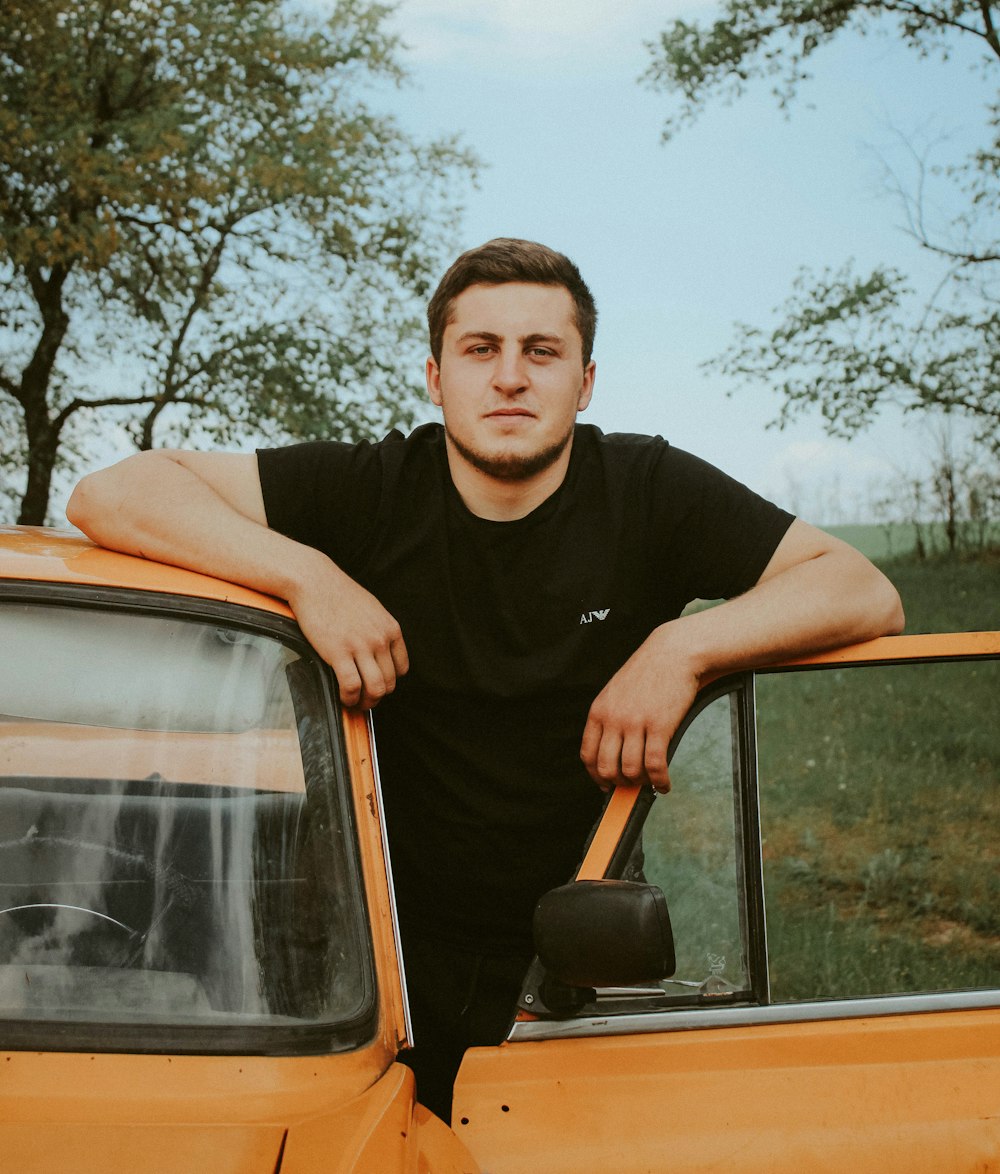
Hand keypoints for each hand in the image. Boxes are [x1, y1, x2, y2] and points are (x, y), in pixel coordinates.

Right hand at [287, 559, 408, 709]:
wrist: (314, 581)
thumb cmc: (338, 593)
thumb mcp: (371, 609)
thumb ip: (379, 630)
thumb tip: (378, 652)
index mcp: (390, 629)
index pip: (401, 669)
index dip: (389, 681)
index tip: (375, 684)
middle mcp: (380, 639)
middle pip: (389, 683)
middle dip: (377, 697)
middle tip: (364, 700)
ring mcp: (360, 646)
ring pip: (374, 689)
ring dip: (366, 703)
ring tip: (355, 703)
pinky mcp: (338, 653)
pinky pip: (351, 686)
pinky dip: (348, 698)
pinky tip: (342, 698)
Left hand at [580, 625, 699, 792]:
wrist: (673, 653)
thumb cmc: (648, 672)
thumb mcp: (616, 692)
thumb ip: (610, 718)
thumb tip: (612, 750)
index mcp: (599, 711)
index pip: (588, 754)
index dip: (596, 776)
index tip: (605, 784)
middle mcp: (613, 718)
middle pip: (606, 768)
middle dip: (618, 784)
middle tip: (630, 785)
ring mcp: (636, 723)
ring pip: (630, 770)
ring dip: (640, 784)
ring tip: (649, 783)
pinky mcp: (660, 726)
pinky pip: (655, 765)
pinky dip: (659, 781)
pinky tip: (664, 784)